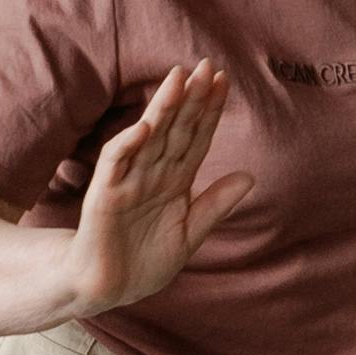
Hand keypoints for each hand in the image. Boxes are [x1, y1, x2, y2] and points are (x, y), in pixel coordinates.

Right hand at [69, 63, 256, 318]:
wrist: (107, 289)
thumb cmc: (144, 261)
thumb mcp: (189, 234)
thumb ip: (216, 205)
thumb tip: (250, 176)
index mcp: (174, 180)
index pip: (195, 137)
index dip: (209, 110)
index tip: (223, 80)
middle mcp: (152, 174)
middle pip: (175, 129)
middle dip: (191, 98)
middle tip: (206, 65)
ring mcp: (128, 181)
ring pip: (148, 138)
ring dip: (162, 109)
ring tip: (178, 79)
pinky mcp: (105, 195)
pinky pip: (115, 164)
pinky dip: (127, 145)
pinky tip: (143, 127)